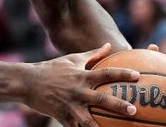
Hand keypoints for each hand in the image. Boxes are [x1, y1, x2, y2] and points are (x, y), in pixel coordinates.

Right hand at [24, 43, 138, 126]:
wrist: (28, 82)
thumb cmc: (52, 69)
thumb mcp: (72, 59)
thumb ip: (92, 54)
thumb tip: (109, 46)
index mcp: (82, 76)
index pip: (106, 73)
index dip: (122, 73)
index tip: (137, 76)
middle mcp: (78, 91)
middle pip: (102, 98)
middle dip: (118, 105)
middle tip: (134, 110)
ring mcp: (71, 106)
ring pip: (90, 120)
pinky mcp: (63, 118)